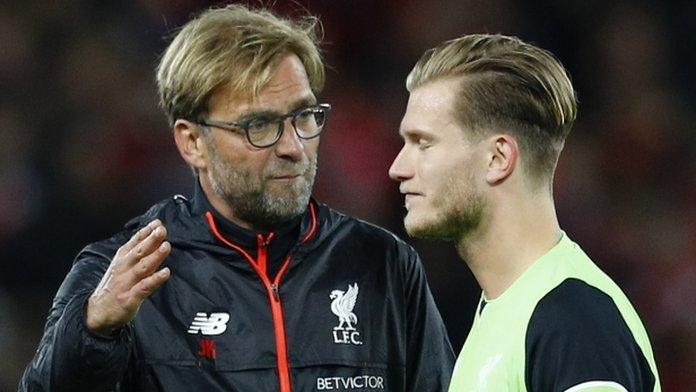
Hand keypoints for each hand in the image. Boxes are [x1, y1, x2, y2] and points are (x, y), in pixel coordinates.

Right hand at [85, 219, 170, 335]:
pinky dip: (155, 280)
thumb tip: (154, 235)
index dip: (146, 232)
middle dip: (150, 240)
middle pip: (138, 252)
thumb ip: (138, 252)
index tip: (158, 223)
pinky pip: (144, 287)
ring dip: (154, 256)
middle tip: (162, 230)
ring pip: (142, 268)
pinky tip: (166, 273)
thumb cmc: (116, 286)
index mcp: (121, 259)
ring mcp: (126, 283)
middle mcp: (123, 269)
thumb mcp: (122, 266)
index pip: (134, 243)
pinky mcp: (129, 298)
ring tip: (166, 246)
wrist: (97, 312)